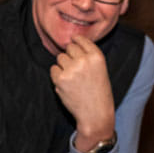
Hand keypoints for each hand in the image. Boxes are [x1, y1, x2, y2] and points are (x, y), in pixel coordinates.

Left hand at [50, 35, 114, 150]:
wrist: (95, 113)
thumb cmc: (98, 92)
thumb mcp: (100, 69)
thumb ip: (88, 56)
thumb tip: (71, 43)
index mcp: (97, 56)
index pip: (81, 39)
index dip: (76, 41)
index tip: (73, 42)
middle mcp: (84, 60)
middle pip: (69, 48)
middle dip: (70, 55)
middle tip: (75, 68)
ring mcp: (71, 69)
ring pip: (60, 58)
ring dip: (63, 65)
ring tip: (72, 78)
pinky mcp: (60, 79)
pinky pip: (53, 69)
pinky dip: (57, 75)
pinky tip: (66, 83)